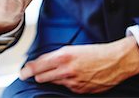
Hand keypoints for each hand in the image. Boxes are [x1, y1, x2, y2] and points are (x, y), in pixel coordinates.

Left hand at [19, 37, 138, 93]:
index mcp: (63, 56)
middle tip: (36, 72)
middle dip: (37, 75)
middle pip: (41, 77)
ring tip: (60, 71)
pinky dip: (65, 83)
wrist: (115, 62)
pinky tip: (72, 76)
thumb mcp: (73, 49)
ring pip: (52, 83)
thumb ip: (55, 56)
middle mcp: (66, 70)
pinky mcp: (79, 91)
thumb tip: (40, 63)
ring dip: (51, 78)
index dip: (27, 70)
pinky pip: (65, 88)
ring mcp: (72, 83)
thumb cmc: (95, 52)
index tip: (22, 73)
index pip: (37, 66)